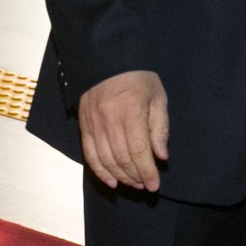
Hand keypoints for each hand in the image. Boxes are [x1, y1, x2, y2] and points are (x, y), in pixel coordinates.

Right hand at [78, 70, 168, 191]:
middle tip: (145, 185)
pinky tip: (112, 181)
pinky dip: (100, 171)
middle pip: (122, 159)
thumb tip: (161, 156)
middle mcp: (110, 120)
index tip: (155, 185)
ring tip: (133, 183)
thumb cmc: (138, 77)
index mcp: (132, 111)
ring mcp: (94, 124)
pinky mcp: (84, 125)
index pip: (139, 151)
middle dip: (136, 176)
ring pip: (106, 160)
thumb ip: (160, 127)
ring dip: (121, 176)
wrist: (109, 59)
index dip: (147, 172)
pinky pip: (90, 154)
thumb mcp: (157, 96)